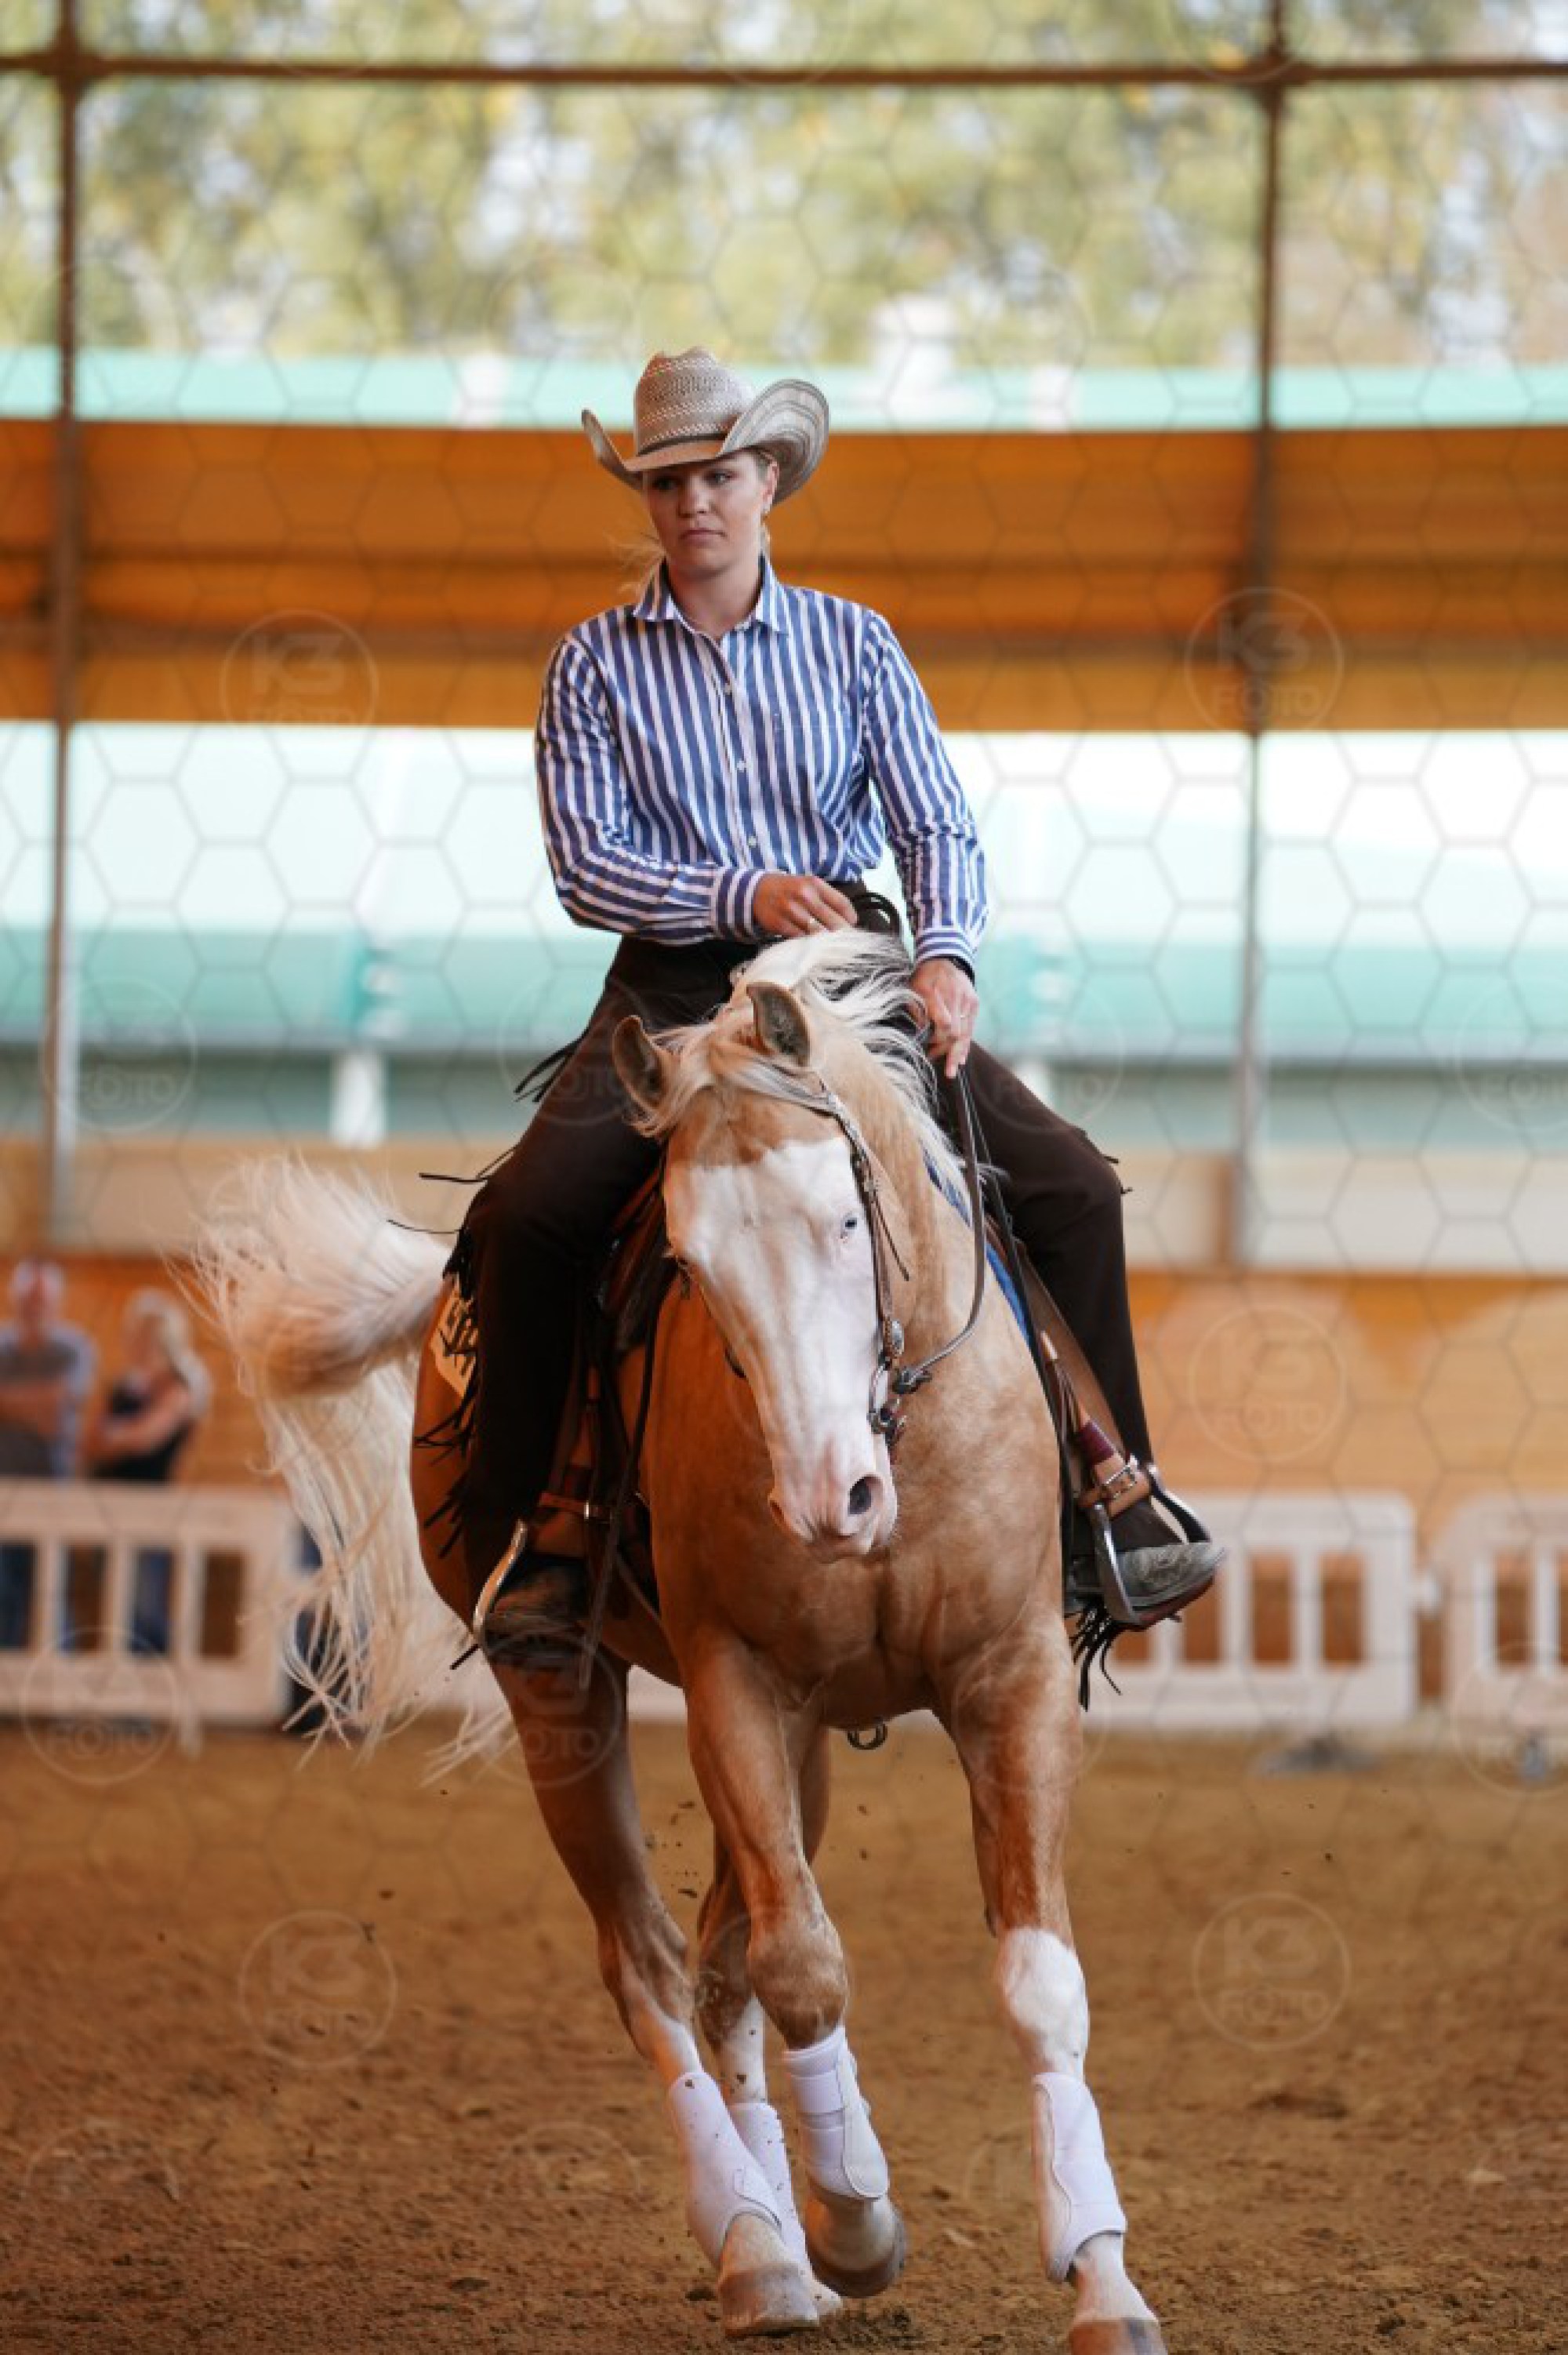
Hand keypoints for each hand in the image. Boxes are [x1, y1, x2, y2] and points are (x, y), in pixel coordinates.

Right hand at [753, 872, 858, 937]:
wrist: (756, 891)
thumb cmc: (788, 889)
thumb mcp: (807, 885)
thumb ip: (826, 898)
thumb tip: (848, 920)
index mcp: (814, 884)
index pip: (841, 903)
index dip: (850, 918)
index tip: (853, 926)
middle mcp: (804, 896)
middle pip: (833, 921)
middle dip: (842, 934)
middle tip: (846, 942)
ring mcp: (792, 911)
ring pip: (818, 933)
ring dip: (827, 942)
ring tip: (833, 947)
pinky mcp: (781, 924)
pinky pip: (801, 939)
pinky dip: (810, 945)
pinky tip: (814, 947)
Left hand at [911, 957, 978, 1077]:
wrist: (945, 958)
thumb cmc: (926, 975)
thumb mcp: (914, 987)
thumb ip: (917, 1008)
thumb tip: (921, 1030)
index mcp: (941, 993)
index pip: (944, 1024)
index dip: (937, 1039)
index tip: (927, 1046)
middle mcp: (957, 998)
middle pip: (956, 1032)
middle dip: (946, 1050)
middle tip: (936, 1061)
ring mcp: (969, 1002)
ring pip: (965, 1033)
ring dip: (957, 1053)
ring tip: (951, 1071)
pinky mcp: (974, 1004)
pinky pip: (971, 1028)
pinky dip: (965, 1045)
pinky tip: (961, 1059)